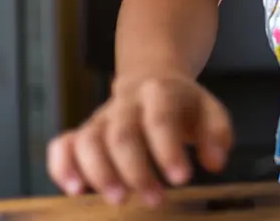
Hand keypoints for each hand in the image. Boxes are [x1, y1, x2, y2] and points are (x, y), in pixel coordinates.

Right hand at [46, 75, 232, 205]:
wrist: (152, 80)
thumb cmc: (183, 105)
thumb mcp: (210, 110)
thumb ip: (217, 134)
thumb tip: (215, 163)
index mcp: (160, 92)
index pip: (160, 119)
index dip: (168, 150)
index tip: (182, 180)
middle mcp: (125, 103)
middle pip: (121, 135)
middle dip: (136, 171)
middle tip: (154, 199)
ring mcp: (100, 118)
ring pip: (89, 141)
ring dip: (100, 173)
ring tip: (119, 200)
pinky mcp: (82, 132)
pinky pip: (62, 145)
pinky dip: (63, 167)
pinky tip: (75, 191)